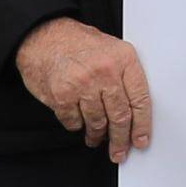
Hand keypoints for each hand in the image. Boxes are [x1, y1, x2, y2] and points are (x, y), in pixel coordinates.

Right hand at [14, 17, 151, 160]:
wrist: (43, 35)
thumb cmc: (77, 43)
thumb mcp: (111, 48)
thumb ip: (124, 75)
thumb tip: (135, 111)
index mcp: (124, 59)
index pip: (140, 100)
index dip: (142, 125)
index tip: (141, 140)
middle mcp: (106, 72)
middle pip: (120, 116)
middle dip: (120, 139)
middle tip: (119, 151)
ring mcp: (83, 85)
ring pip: (97, 123)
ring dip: (97, 135)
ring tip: (96, 138)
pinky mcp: (62, 96)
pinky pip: (74, 122)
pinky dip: (77, 126)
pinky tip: (78, 123)